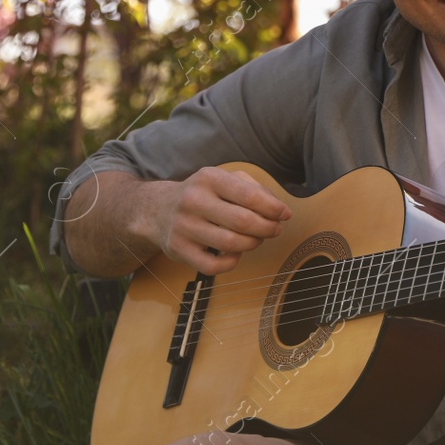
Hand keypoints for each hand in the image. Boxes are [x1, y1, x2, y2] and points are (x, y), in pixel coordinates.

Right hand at [150, 167, 291, 275]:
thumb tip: (280, 210)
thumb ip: (255, 189)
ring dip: (253, 244)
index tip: (285, 215)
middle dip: (267, 228)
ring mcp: (183, 227)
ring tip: (257, 239)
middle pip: (242, 222)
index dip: (274, 208)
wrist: (158, 209)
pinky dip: (232, 262)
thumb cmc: (204, 194)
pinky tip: (236, 253)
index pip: (249, 196)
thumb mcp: (226, 179)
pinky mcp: (178, 250)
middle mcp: (193, 201)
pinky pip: (214, 265)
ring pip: (230, 244)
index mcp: (209, 178)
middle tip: (275, 229)